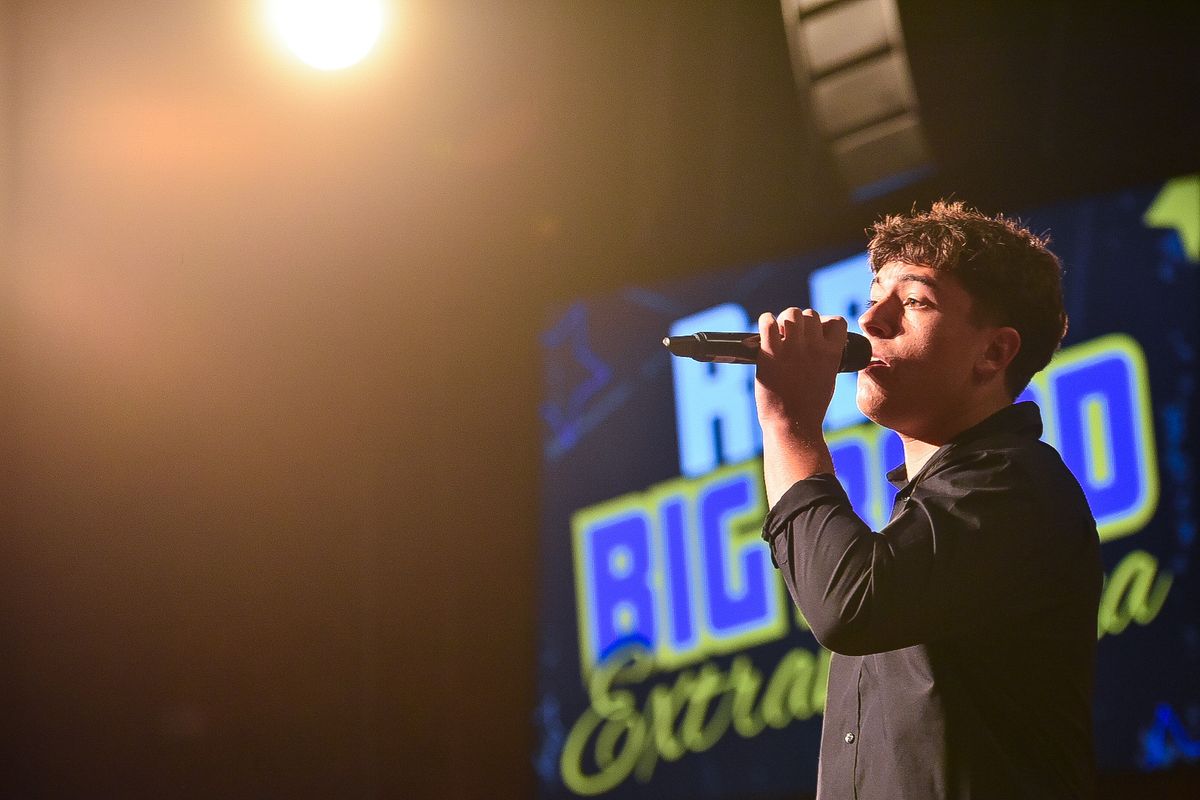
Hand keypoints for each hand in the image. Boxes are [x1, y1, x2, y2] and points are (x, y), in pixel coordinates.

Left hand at [754, 308, 847, 435]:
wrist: (793, 425)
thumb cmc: (809, 407)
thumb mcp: (828, 379)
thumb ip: (825, 359)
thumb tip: (815, 345)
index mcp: (833, 353)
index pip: (837, 321)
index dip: (825, 323)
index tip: (816, 334)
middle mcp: (815, 347)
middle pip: (810, 314)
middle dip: (801, 322)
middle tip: (792, 336)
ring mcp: (793, 348)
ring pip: (791, 313)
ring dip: (784, 320)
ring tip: (779, 334)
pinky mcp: (771, 352)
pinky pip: (768, 322)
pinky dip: (765, 321)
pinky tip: (765, 330)